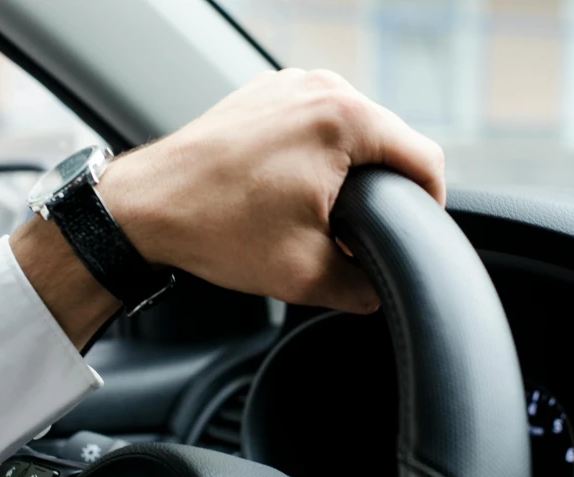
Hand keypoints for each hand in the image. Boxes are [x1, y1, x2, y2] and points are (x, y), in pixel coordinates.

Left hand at [101, 68, 444, 313]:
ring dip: (347, 171)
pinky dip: (313, 155)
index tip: (415, 230)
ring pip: (348, 131)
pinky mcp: (261, 97)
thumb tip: (377, 292)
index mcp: (342, 119)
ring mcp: (286, 87)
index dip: (429, 204)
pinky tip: (288, 190)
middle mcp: (318, 89)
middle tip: (357, 233)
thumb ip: (361, 287)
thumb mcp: (303, 273)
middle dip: (382, 189)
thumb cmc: (213, 227)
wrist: (144, 207)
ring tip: (317, 214)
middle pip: (386, 141)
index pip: (424, 158)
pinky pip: (310, 124)